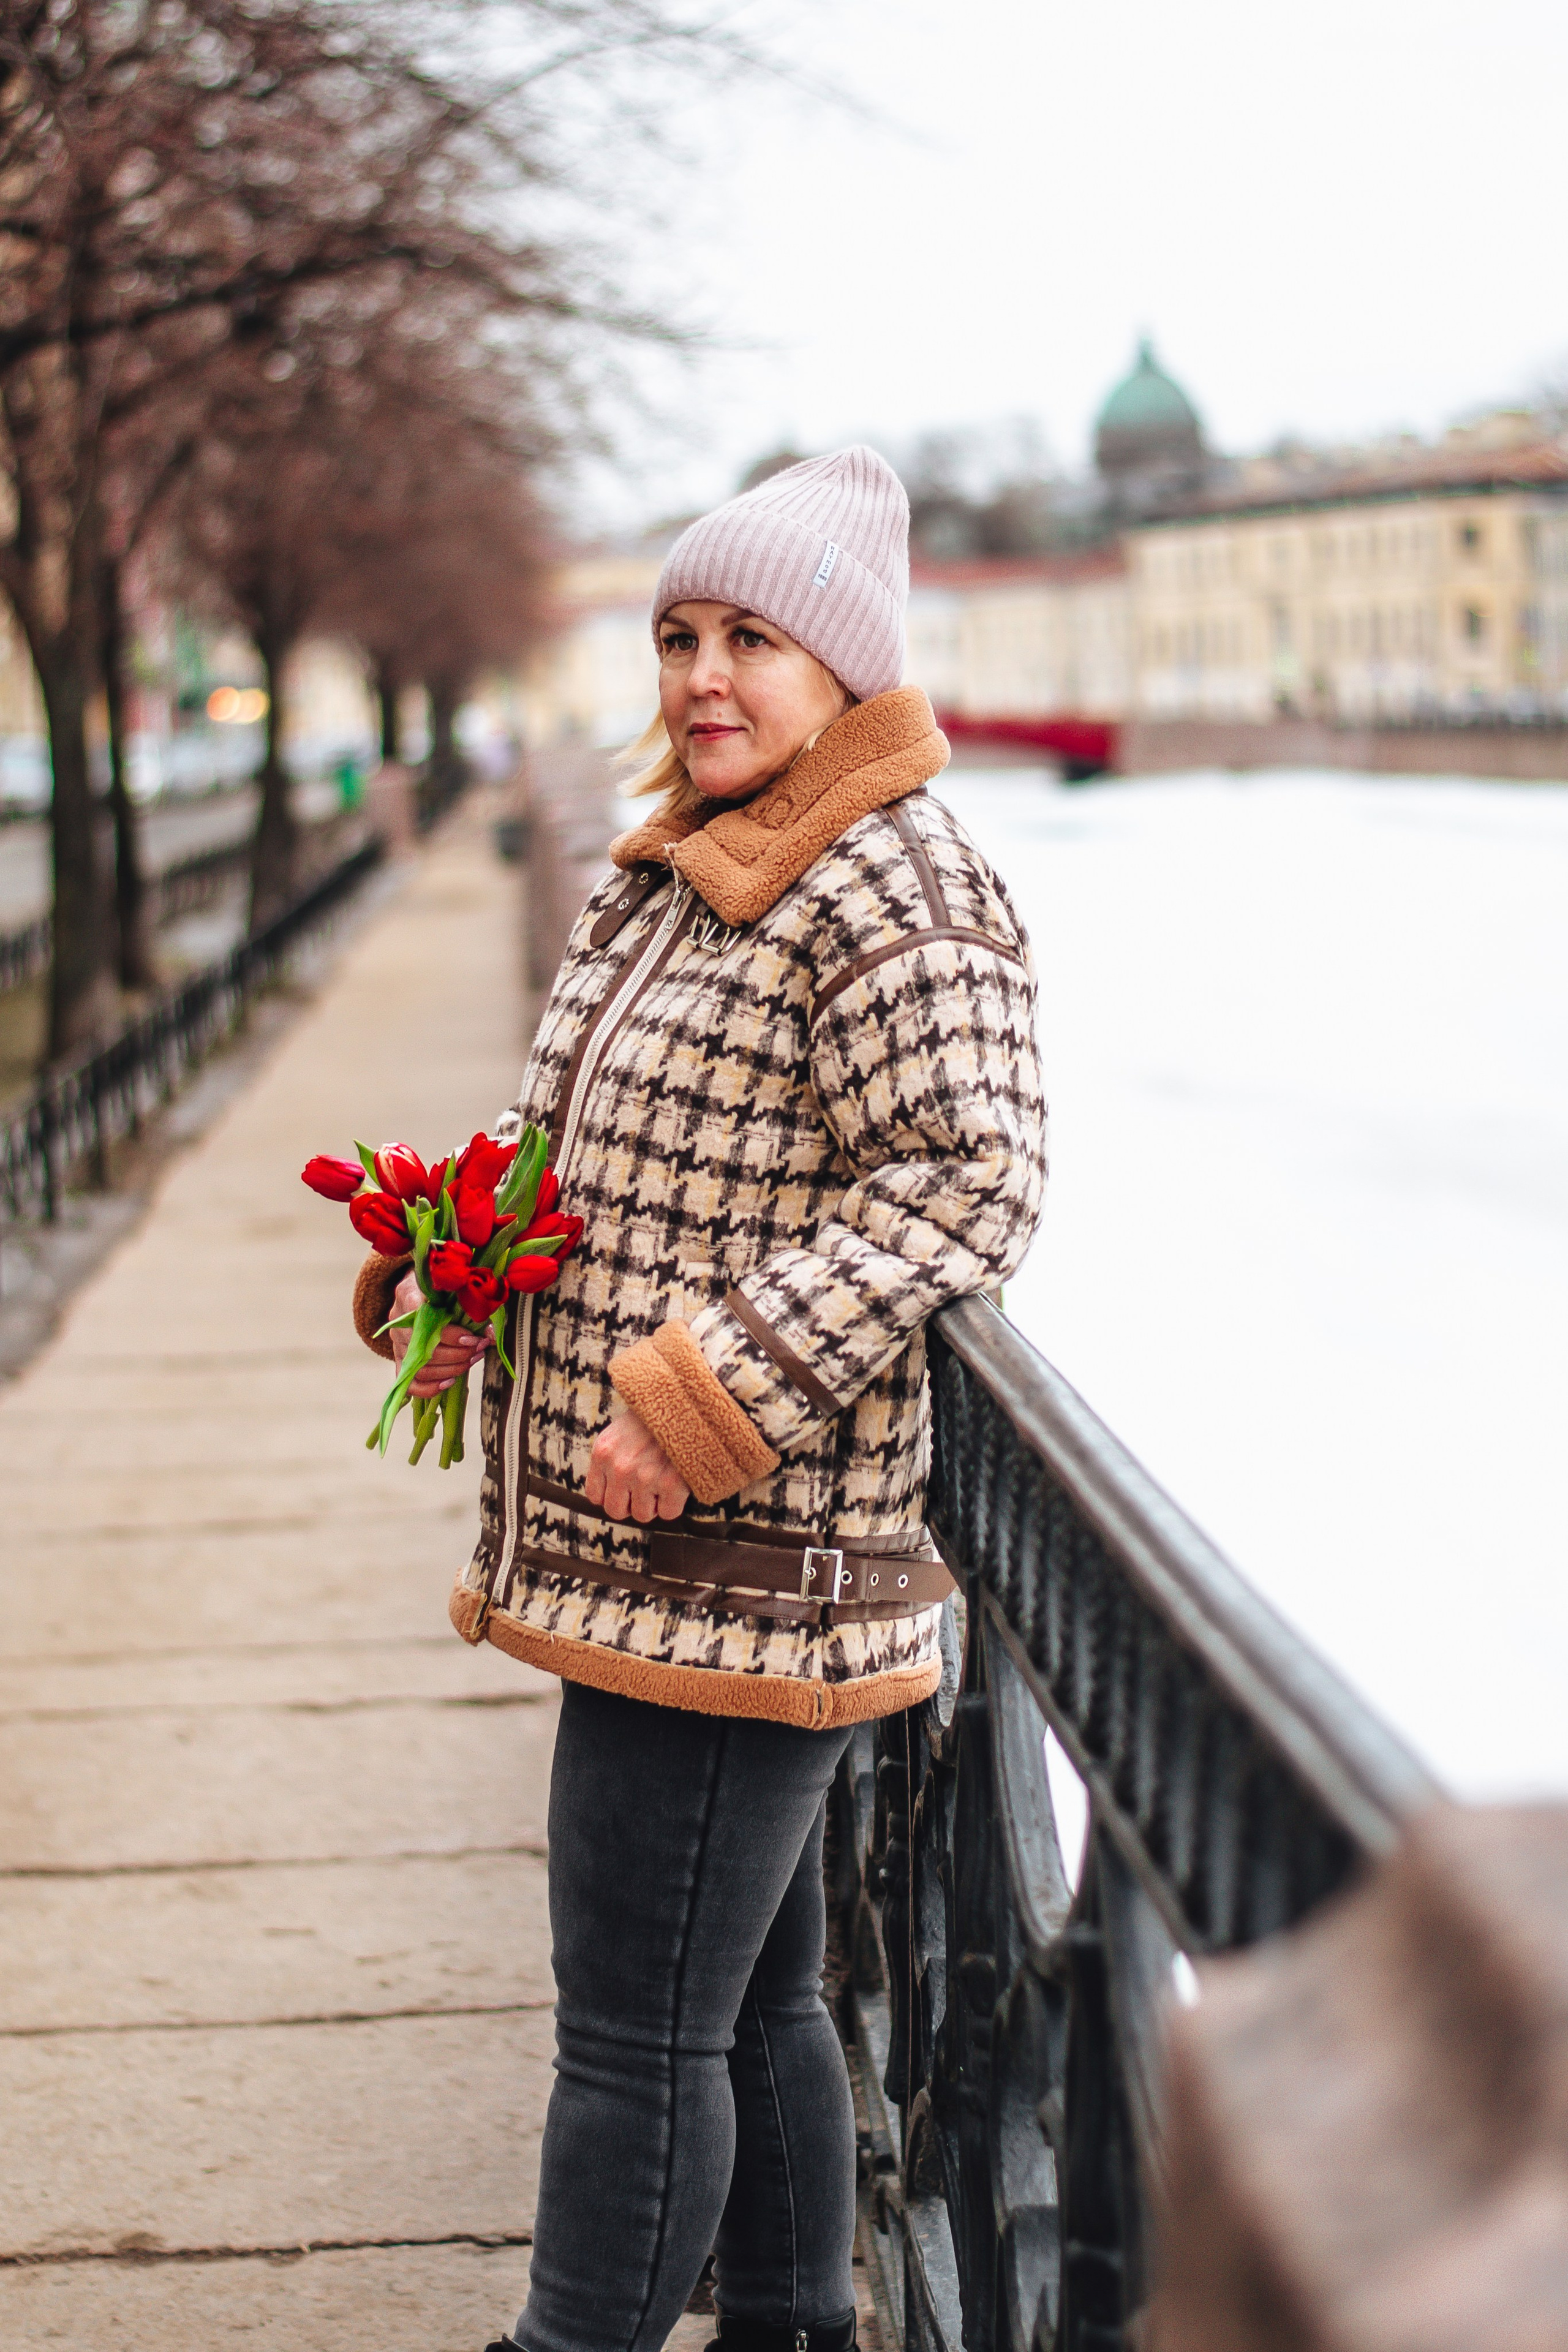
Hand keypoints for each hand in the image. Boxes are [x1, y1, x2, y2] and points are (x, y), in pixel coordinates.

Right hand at [390, 1270, 491, 1397]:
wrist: (422, 1291)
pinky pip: (410, 1384)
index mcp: (409, 1295)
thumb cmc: (442, 1289)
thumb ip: (473, 1307)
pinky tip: (450, 1382)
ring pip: (421, 1368)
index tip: (472, 1337)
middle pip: (425, 1349)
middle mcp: (398, 1323)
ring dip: (452, 1369)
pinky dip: (431, 1388)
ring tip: (472, 1359)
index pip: (424, 1320)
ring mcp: (397, 1344)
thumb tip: (490, 1335)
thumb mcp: (456, 1288)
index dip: (450, 1334)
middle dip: (458, 1353)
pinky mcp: (401, 1361)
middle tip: (479, 1349)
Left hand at [586, 1408, 690, 1523]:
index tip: (626, 1489)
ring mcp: (645, 1477)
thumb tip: (610, 1492)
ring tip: (663, 1480)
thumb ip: (611, 1458)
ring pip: (643, 1515)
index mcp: (603, 1452)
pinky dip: (675, 1503)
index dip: (613, 1495)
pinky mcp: (672, 1484)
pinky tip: (678, 1483)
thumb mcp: (620, 1431)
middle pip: (616, 1511)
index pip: (596, 1496)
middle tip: (646, 1488)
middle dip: (631, 1503)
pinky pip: (668, 1513)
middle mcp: (619, 1468)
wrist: (686, 1401)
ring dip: (654, 1503)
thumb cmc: (654, 1417)